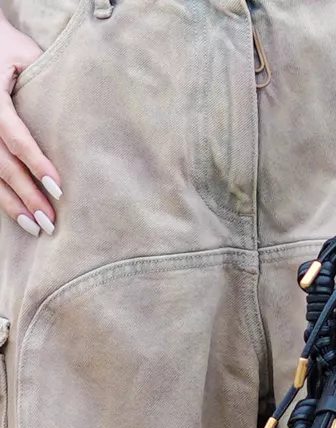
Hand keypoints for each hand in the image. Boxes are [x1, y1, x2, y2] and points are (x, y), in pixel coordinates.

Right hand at [0, 12, 61, 235]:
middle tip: (50, 221)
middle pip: (2, 163)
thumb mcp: (27, 55)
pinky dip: (2, 196)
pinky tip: (17, 215)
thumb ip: (47, 81)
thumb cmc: (8, 48)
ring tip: (35, 227)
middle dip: (26, 194)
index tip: (57, 188)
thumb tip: (82, 113)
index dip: (35, 163)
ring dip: (12, 204)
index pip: (14, 136)